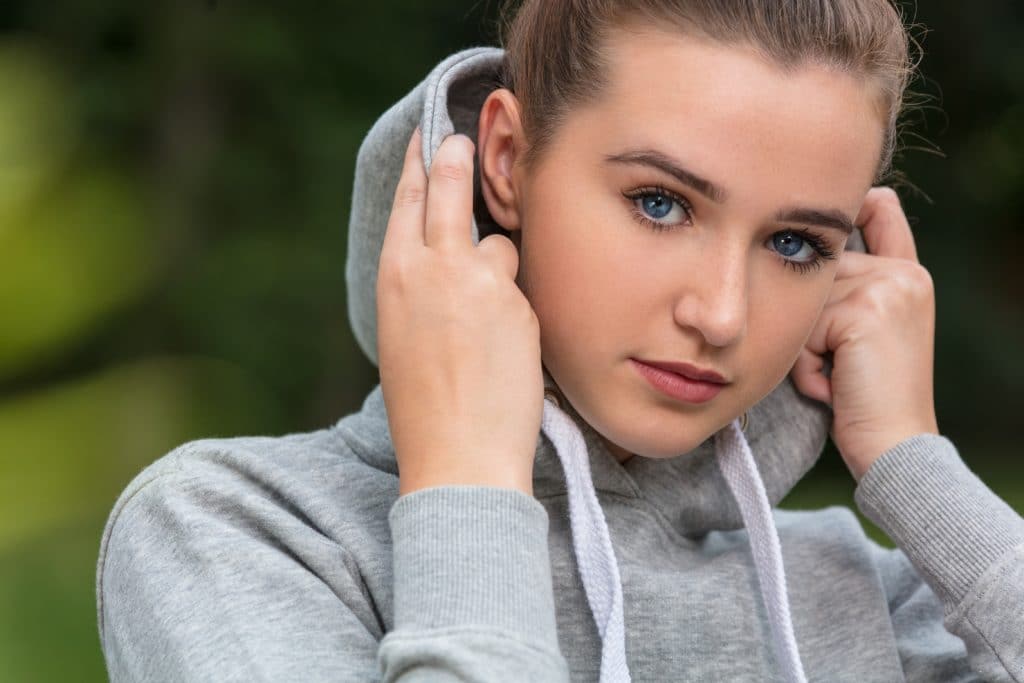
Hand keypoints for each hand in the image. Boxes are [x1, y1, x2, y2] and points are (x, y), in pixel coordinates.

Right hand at [376, 128, 543, 495]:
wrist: (460, 453)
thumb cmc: (423, 408)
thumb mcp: (402, 337)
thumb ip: (422, 290)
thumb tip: (447, 265)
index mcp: (396, 275)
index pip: (409, 201)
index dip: (421, 167)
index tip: (429, 141)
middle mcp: (435, 266)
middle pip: (449, 189)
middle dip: (455, 159)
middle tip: (462, 141)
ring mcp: (481, 280)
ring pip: (498, 246)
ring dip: (497, 267)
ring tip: (486, 324)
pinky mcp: (520, 302)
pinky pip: (521, 288)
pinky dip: (516, 307)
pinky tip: (505, 349)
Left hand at [790, 187, 939, 481]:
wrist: (893, 447)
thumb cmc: (864, 401)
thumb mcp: (859, 339)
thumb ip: (847, 297)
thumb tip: (800, 260)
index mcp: (907, 277)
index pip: (881, 215)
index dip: (862, 202)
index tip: (858, 188)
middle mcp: (903, 274)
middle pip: (817, 268)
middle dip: (810, 322)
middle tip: (841, 368)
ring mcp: (888, 286)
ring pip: (805, 297)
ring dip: (806, 345)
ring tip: (837, 377)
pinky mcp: (867, 308)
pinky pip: (803, 325)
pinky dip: (807, 363)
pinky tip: (836, 385)